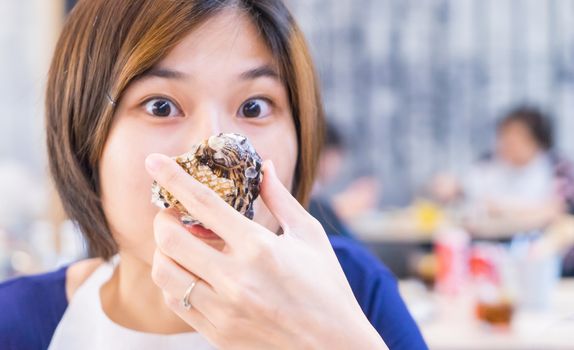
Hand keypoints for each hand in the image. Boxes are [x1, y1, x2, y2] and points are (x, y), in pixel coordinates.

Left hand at [145, 154, 385, 349]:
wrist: (335, 348)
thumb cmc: (328, 288)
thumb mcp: (310, 236)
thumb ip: (281, 199)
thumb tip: (264, 167)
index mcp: (260, 248)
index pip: (203, 204)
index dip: (173, 177)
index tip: (154, 161)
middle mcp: (236, 279)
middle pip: (170, 239)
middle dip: (163, 218)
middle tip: (173, 214)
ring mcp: (223, 311)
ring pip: (165, 273)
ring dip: (164, 252)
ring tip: (182, 245)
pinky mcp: (218, 334)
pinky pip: (176, 303)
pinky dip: (175, 282)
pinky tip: (192, 273)